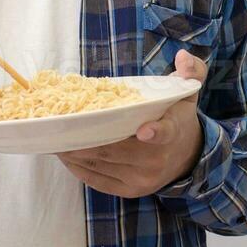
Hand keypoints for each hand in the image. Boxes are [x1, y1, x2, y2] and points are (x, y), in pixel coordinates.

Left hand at [55, 49, 207, 197]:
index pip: (165, 133)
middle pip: (115, 147)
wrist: (186, 157)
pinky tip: (64, 153)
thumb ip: (191, 71)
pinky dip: (77, 167)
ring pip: (101, 163)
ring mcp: (141, 178)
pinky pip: (96, 179)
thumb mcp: (187, 92)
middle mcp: (156, 160)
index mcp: (171, 132)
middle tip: (60, 121)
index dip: (154, 133)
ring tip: (55, 134)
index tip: (143, 131)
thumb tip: (182, 56)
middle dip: (85, 135)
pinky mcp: (127, 190)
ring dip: (75, 150)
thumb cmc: (177, 118)